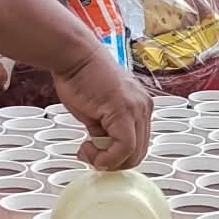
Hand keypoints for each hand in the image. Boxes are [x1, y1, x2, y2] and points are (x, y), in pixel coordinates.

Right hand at [51, 50, 151, 170]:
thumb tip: (104, 150)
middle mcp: (143, 107)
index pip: (139, 145)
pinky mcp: (124, 110)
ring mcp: (137, 108)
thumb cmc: (81, 76)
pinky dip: (106, 157)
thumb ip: (105, 130)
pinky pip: (124, 147)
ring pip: (134, 153)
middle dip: (113, 162)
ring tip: (88, 151)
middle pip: (139, 152)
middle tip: (92, 156)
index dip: (118, 157)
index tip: (98, 155)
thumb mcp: (97, 111)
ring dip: (108, 161)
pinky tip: (89, 149)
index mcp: (140, 106)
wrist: (74, 56)